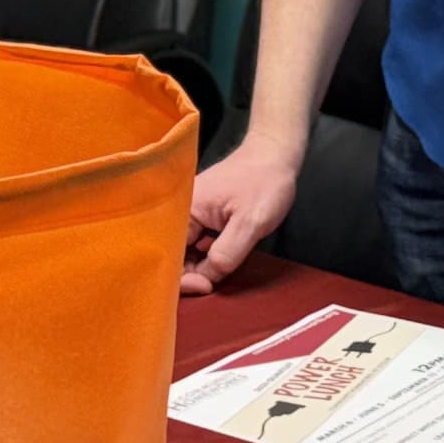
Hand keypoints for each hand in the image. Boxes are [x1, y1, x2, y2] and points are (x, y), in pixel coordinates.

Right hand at [184, 139, 300, 293]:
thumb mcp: (250, 223)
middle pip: (173, 257)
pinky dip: (207, 256)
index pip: (168, 256)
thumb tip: (205, 280)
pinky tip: (223, 256)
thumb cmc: (264, 182)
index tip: (207, 287)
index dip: (183, 279)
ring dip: (201, 266)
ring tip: (222, 268)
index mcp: (182, 210)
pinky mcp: (202, 217)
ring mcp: (190, 214)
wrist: (275, 155)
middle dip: (191, 275)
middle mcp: (180, 212)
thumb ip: (226, 255)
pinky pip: (196, 244)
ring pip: (185, 253)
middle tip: (214, 285)